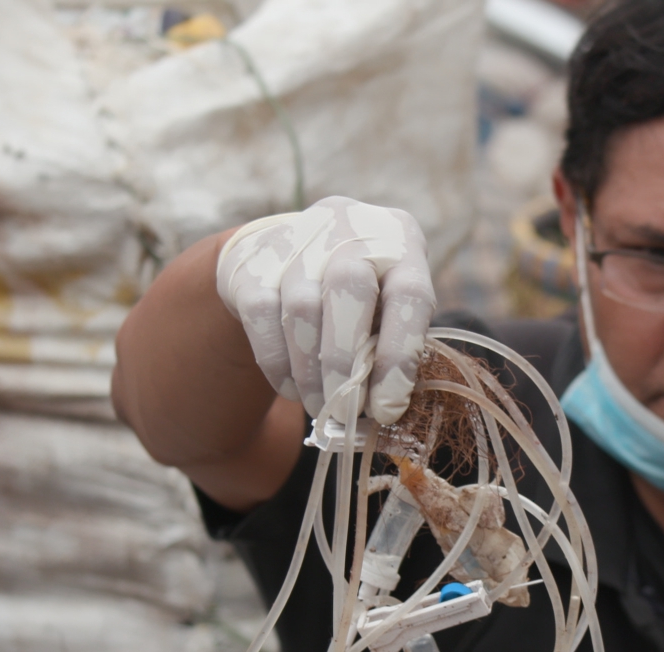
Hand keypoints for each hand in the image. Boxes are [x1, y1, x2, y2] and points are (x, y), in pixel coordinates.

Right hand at [214, 196, 435, 422]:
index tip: (389, 408)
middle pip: (348, 289)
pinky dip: (278, 362)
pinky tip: (292, 388)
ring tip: (321, 407)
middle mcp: (350, 227)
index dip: (400, 356)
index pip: (410, 295)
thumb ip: (391, 347)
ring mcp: (297, 239)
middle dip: (346, 363)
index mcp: (400, 240)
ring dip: (311, 371)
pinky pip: (263, 316)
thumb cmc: (360, 296)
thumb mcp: (389, 308)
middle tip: (346, 413)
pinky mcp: (253, 262)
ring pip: (301, 308)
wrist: (291, 252)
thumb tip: (384, 409)